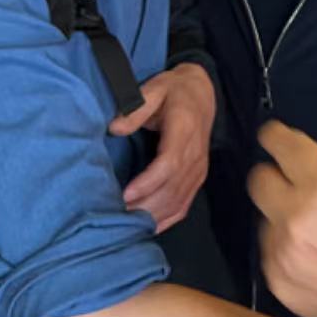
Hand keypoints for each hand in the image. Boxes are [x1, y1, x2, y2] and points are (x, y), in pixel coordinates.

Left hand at [111, 62, 215, 232]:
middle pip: (172, 189)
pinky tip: (147, 227)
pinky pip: (184, 205)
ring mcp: (199, 169)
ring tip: (125, 224)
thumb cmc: (173, 91)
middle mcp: (196, 154)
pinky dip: (166, 220)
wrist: (202, 95)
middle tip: (115, 216)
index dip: (148, 183)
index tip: (125, 195)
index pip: (169, 163)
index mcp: (185, 130)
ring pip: (177, 201)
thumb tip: (114, 128)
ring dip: (152, 216)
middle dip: (144, 206)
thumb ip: (135, 109)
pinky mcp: (197, 178)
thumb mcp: (153, 89)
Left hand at [249, 122, 316, 316]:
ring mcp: (281, 250)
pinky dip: (287, 252)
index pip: (283, 146)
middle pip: (259, 179)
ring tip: (313, 237)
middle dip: (274, 178)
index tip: (276, 138)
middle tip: (292, 186)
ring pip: (265, 220)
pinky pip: (272, 254)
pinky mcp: (276, 282)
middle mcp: (295, 212)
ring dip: (283, 220)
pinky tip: (315, 263)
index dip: (276, 137)